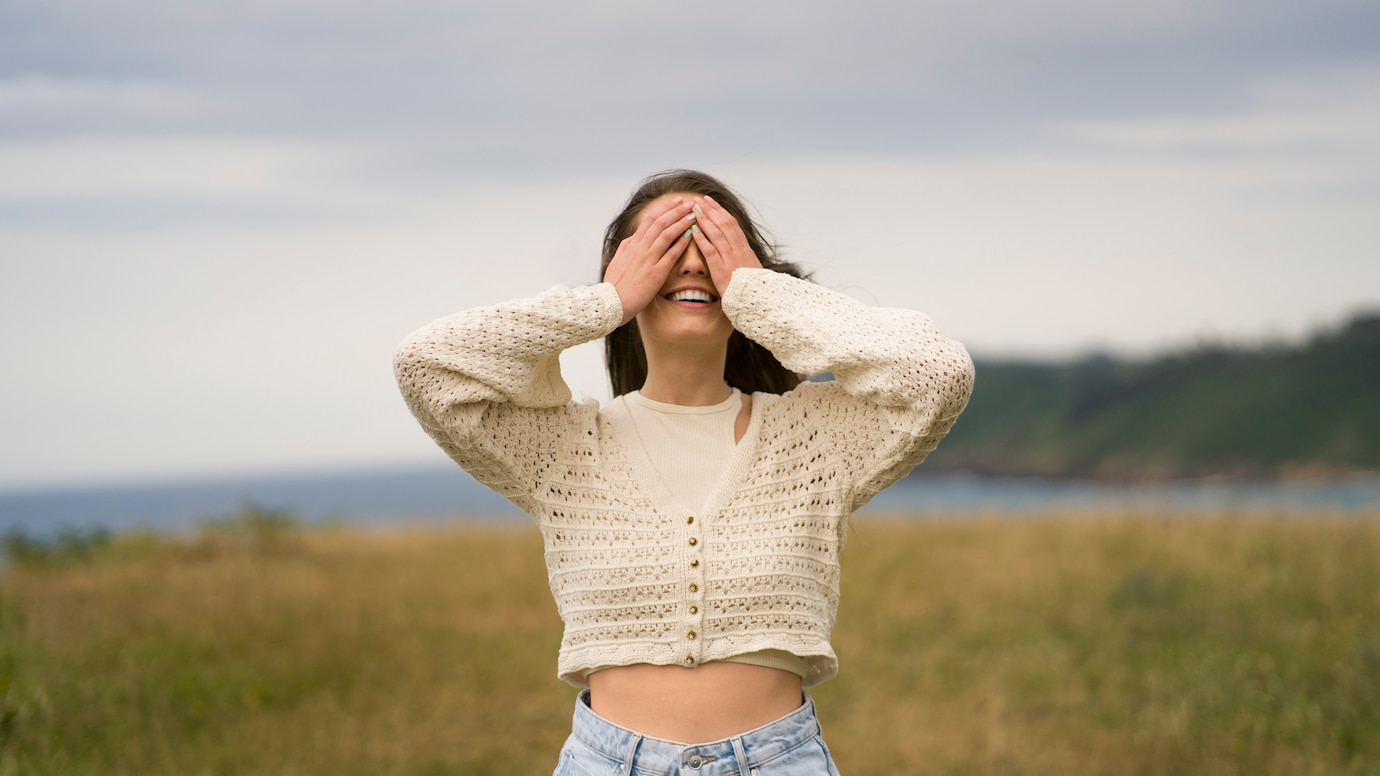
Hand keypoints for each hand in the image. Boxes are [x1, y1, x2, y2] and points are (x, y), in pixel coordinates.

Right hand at [603, 197, 697, 324]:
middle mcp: (640, 249)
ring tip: (693, 216)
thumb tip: (633, 237)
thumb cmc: (614, 284)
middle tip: (689, 203)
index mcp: (632, 244)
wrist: (611, 303)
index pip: (650, 220)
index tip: (675, 202)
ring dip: (681, 223)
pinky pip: (671, 255)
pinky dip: (681, 244)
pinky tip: (690, 236)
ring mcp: (648, 260)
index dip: (664, 209)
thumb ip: (626, 247)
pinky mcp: (655, 274)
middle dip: (676, 211)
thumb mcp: (617, 260)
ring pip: (666, 235)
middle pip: (660, 223)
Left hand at [689, 194, 763, 295]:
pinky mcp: (723, 272)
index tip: (709, 201)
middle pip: (724, 224)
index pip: (732, 224)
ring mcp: (731, 261)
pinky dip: (702, 240)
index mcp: (746, 249)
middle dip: (710, 210)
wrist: (761, 303)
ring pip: (717, 234)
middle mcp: (739, 251)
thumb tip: (740, 247)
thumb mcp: (753, 269)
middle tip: (697, 200)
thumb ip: (744, 257)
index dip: (719, 211)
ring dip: (705, 220)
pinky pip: (712, 252)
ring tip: (694, 210)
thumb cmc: (755, 289)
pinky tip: (694, 231)